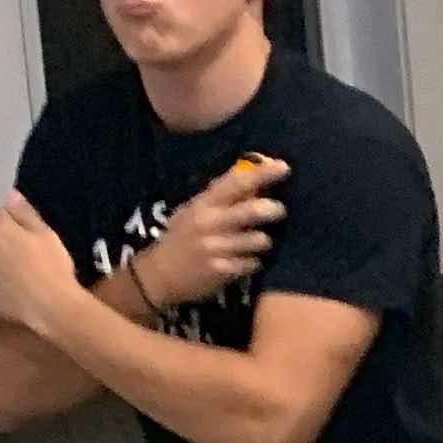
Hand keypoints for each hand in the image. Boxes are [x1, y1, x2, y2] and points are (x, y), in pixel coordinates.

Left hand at [0, 193, 83, 334]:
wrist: (50, 306)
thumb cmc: (53, 266)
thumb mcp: (46, 234)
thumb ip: (25, 213)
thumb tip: (10, 194)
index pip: (0, 215)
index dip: (17, 222)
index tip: (33, 234)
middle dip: (5, 241)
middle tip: (31, 254)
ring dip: (0, 261)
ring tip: (25, 274)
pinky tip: (17, 289)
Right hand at [141, 154, 287, 307]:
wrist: (159, 275)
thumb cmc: (181, 237)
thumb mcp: (194, 211)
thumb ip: (220, 196)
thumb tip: (253, 176)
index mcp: (204, 204)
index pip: (237, 183)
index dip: (262, 174)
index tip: (284, 167)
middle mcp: (211, 223)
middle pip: (254, 210)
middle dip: (274, 209)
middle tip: (277, 211)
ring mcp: (217, 248)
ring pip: (260, 240)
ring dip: (263, 241)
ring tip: (254, 243)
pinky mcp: (223, 271)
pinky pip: (254, 263)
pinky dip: (253, 262)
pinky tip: (242, 262)